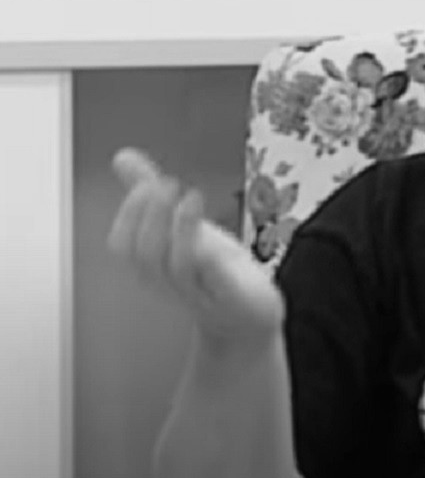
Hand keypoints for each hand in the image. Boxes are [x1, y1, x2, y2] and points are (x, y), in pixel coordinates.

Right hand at [107, 148, 284, 355]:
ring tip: (191, 197)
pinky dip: (212, 260)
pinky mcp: (232, 299)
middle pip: (145, 256)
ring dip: (180, 229)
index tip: (147, 184)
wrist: (248, 320)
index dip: (130, 215)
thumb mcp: (184, 227)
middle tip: (164, 184)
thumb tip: (122, 157)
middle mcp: (172, 282)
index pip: (124, 246)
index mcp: (155, 265)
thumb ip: (154, 194)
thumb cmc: (213, 272)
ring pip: (176, 268)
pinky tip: (217, 238)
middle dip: (151, 217)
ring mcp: (202, 292)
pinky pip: (216, 283)